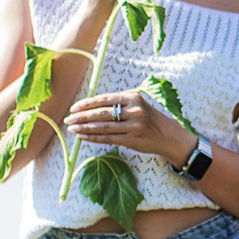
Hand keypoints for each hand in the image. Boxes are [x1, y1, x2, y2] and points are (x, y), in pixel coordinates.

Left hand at [65, 91, 197, 163]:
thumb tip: (92, 107)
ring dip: (85, 128)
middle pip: (102, 113)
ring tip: (72, 129)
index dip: (87, 104)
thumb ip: (119, 104)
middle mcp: (134, 111)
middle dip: (82, 116)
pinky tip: (83, 137)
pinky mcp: (132, 140)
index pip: (105, 99)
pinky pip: (108, 138)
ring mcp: (134, 126)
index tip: (74, 108)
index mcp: (134, 98)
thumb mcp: (139, 105)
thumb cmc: (151, 119)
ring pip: (103, 127)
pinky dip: (94, 137)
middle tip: (68, 119)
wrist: (170, 136)